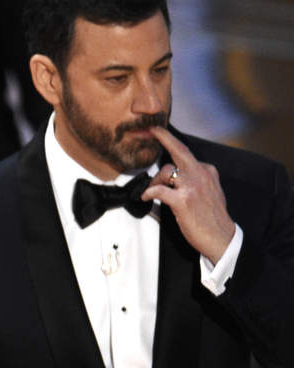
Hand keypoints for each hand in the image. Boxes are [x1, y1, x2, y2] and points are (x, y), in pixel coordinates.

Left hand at [143, 127, 235, 263]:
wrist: (221, 237)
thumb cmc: (212, 218)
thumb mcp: (209, 192)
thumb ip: (195, 181)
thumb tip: (174, 178)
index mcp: (207, 171)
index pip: (185, 153)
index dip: (170, 142)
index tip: (159, 132)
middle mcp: (201, 174)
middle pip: (179, 150)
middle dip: (163, 137)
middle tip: (151, 130)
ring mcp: (192, 186)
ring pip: (166, 171)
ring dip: (154, 181)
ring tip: (152, 191)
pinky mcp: (183, 200)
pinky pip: (158, 190)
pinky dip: (149, 192)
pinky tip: (146, 198)